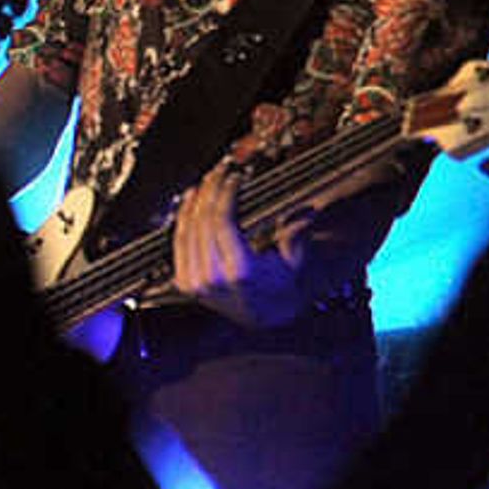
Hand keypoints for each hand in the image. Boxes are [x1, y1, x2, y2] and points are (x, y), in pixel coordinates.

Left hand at [171, 164, 314, 328]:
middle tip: (219, 173)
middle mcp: (213, 278)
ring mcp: (195, 283)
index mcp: (240, 271)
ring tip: (204, 183)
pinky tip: (190, 203)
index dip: (225, 194)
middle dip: (210, 193)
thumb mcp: (294, 261)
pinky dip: (182, 220)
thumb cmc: (280, 283)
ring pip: (187, 231)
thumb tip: (309, 211)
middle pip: (203, 223)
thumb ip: (296, 235)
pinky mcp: (184, 283)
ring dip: (194, 203)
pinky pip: (179, 244)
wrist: (262, 315)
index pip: (223, 222)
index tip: (233, 178)